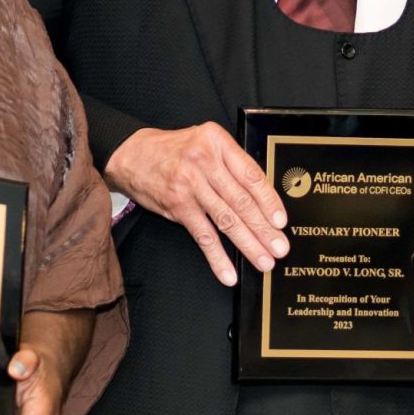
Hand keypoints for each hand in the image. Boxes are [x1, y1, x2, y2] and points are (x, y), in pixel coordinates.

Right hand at [105, 123, 287, 285]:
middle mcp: (205, 163)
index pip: (251, 175)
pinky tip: (229, 272)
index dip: (269, 200)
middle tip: (280, 247)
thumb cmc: (175, 150)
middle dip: (264, 228)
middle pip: (241, 201)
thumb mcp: (206, 142)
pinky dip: (217, 257)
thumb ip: (231, 163)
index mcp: (218, 143)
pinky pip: (203, 236)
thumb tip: (263, 195)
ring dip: (248, 244)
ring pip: (226, 220)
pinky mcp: (177, 207)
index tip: (281, 221)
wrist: (132, 155)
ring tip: (264, 260)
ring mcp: (190, 186)